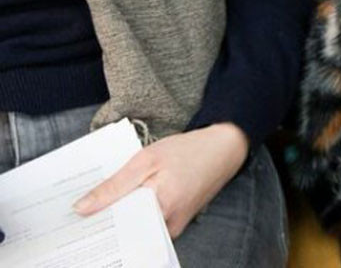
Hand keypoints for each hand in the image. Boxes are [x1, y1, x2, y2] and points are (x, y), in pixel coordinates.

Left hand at [74, 124, 249, 238]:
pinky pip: (147, 227)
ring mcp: (173, 228)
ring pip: (135, 231)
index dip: (93, 223)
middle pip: (124, 232)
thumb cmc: (187, 151)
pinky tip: (127, 203)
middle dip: (104, 222)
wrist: (224, 150)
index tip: (74, 219)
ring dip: (119, 220)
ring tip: (103, 206)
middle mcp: (167, 225)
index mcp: (158, 206)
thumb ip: (114, 186)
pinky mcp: (176, 226)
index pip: (115, 227)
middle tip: (84, 211)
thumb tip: (81, 208)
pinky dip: (134, 217)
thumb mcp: (145, 160)